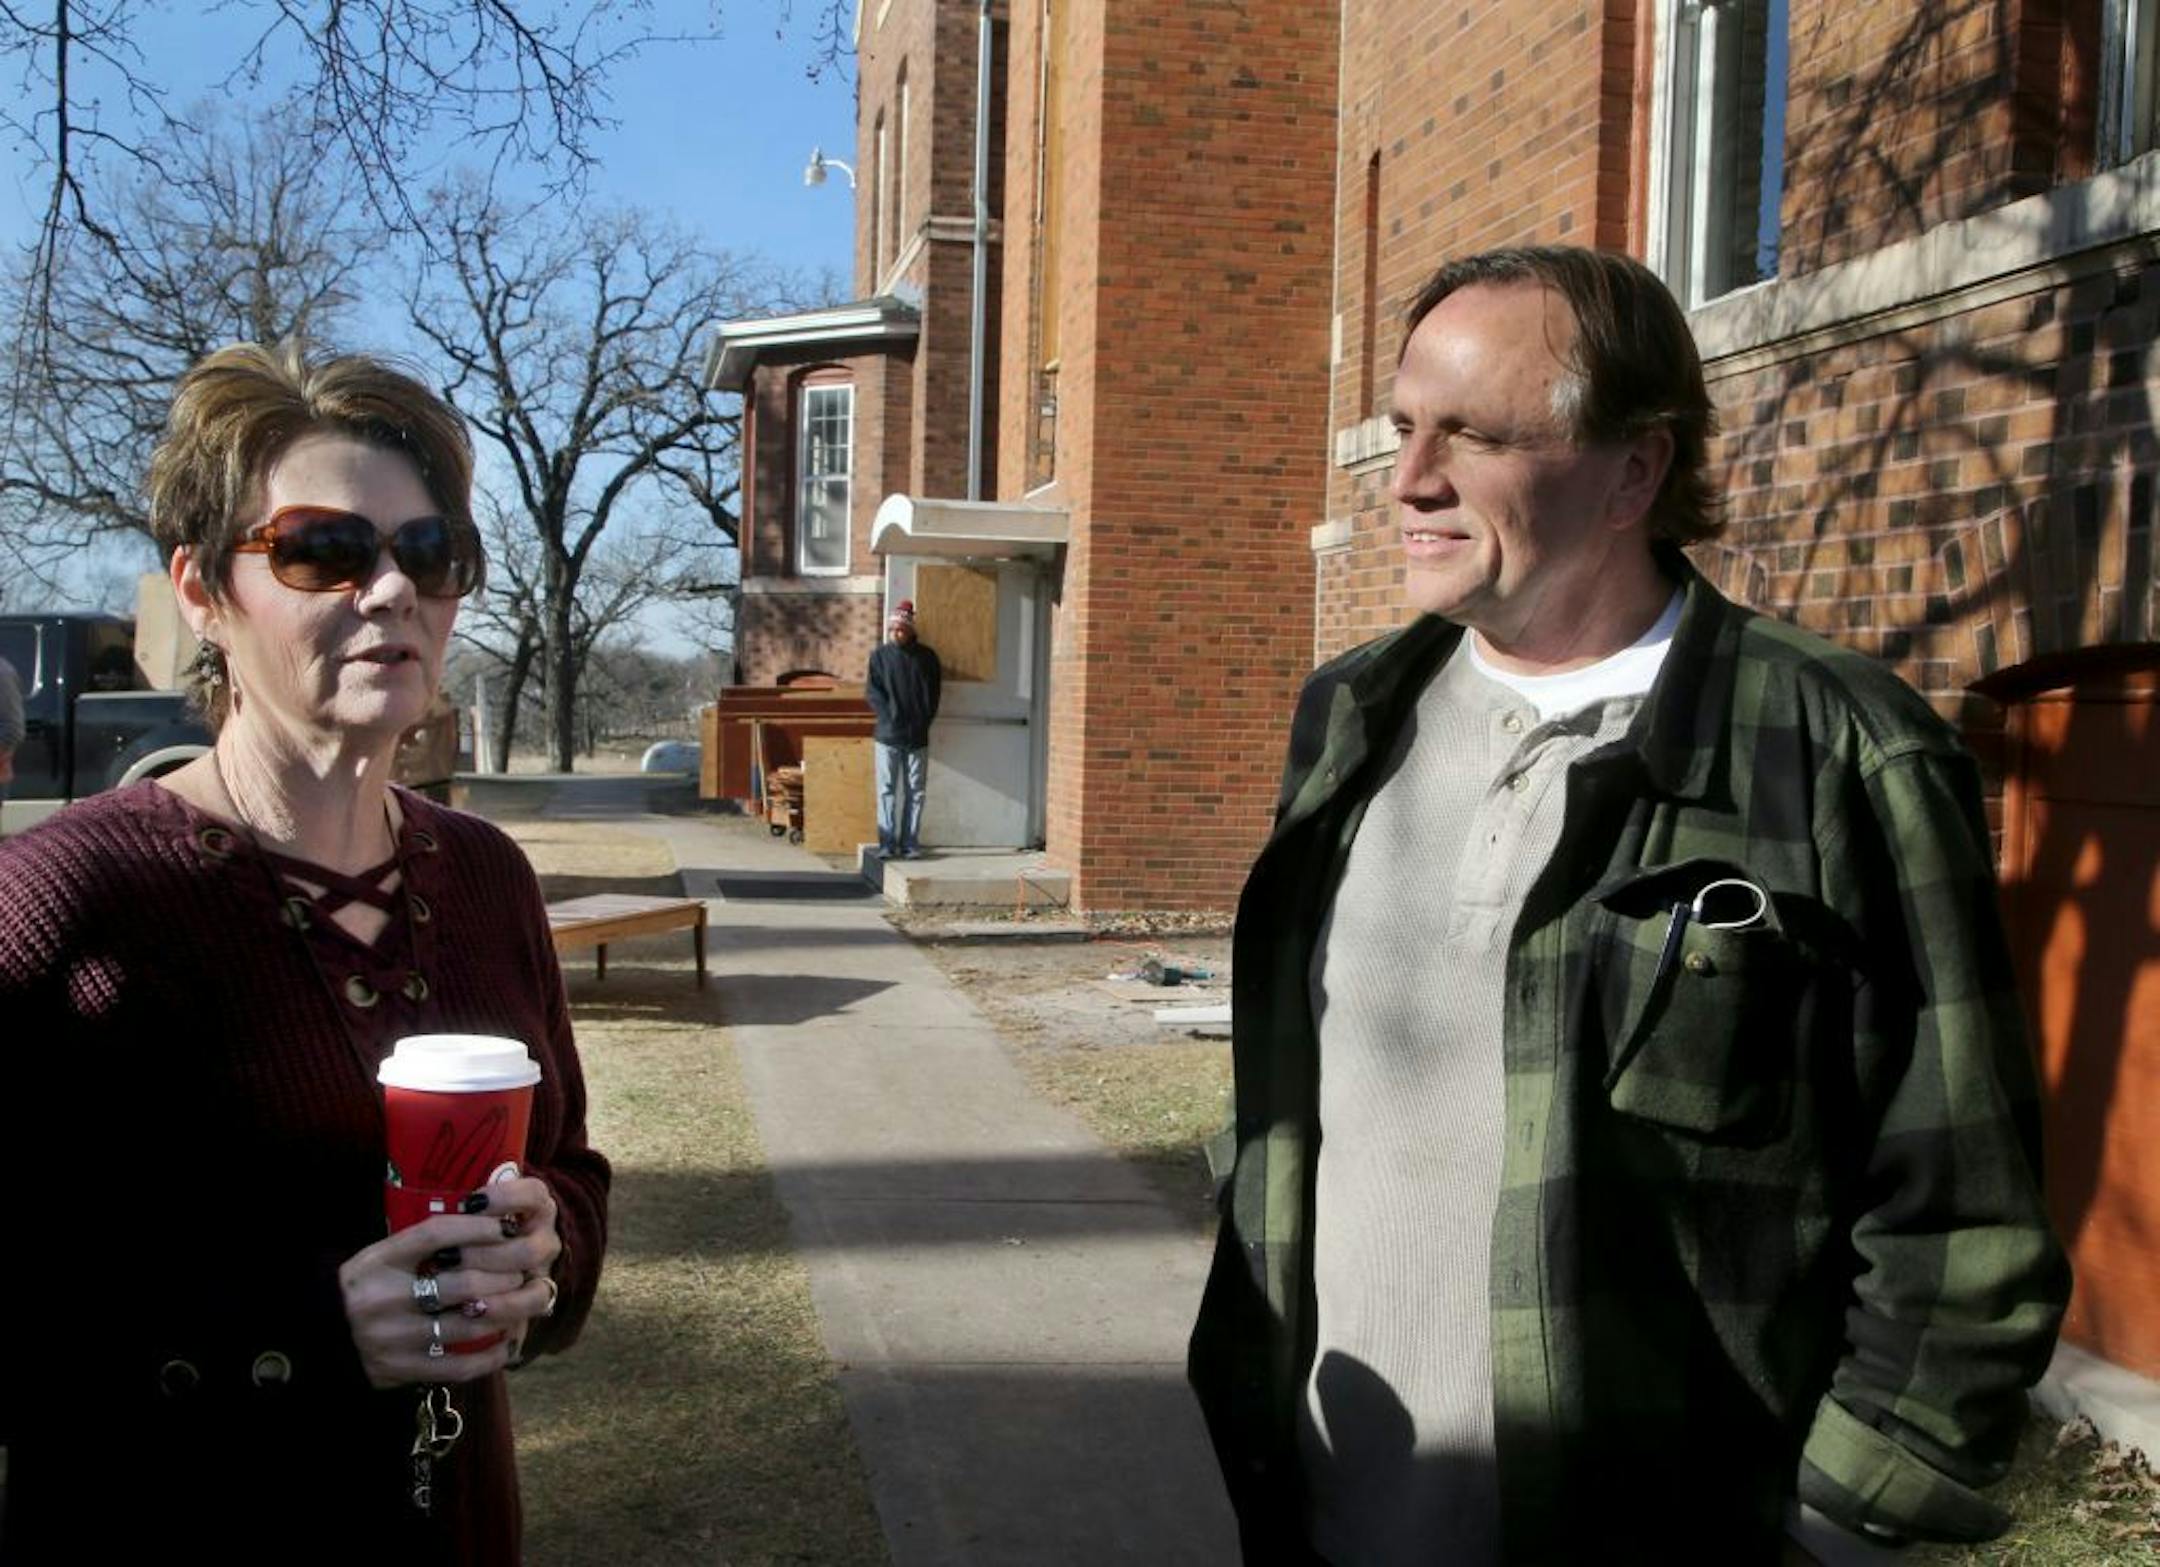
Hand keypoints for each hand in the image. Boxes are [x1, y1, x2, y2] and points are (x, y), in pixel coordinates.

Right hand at [339, 1178, 562, 1388]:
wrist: (317, 1337)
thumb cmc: (363, 1288)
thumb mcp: (380, 1256)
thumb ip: (420, 1243)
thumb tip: (484, 1224)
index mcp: (379, 1261)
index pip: (437, 1234)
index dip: (478, 1227)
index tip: (507, 1226)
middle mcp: (385, 1298)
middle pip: (465, 1282)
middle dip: (506, 1275)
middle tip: (525, 1269)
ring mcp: (394, 1338)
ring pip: (470, 1325)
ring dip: (508, 1312)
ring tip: (526, 1301)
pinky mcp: (401, 1371)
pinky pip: (459, 1365)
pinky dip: (492, 1354)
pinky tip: (508, 1342)